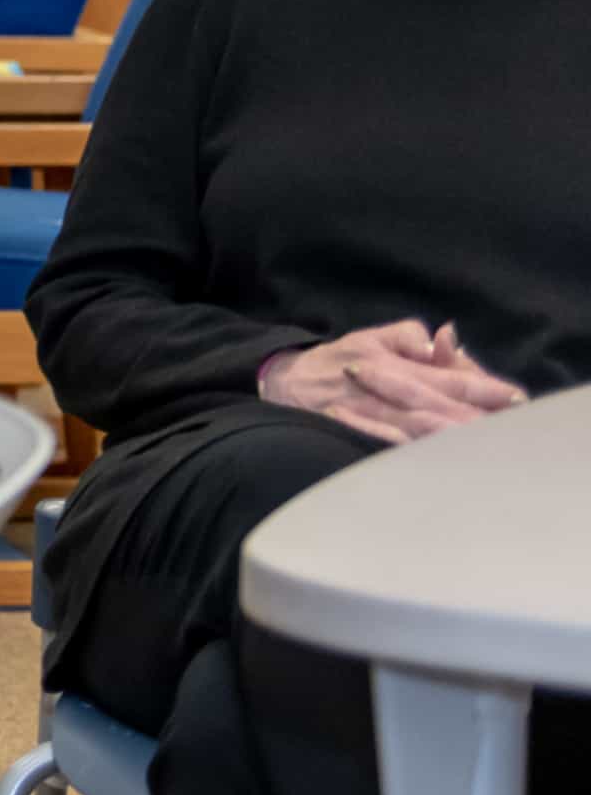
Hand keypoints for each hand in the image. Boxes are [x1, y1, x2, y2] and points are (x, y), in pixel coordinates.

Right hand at [263, 319, 524, 443]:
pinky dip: (404, 449)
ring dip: (447, 435)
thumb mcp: (372, 336)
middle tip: (508, 425)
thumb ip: (410, 336)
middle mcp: (380, 387)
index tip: (514, 397)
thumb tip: (443, 340)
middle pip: (436, 405)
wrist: (280, 381)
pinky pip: (380, 442)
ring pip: (413, 427)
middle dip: (473, 415)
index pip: (446, 377)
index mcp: (391, 361)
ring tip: (479, 443)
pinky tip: (427, 458)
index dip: (482, 387)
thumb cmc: (337, 360)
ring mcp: (364, 413)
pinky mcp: (347, 432)